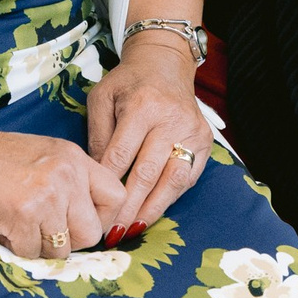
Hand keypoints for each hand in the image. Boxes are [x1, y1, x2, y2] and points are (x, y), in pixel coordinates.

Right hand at [0, 121, 124, 259]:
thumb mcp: (47, 154)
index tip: (84, 222)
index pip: (116, 197)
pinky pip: (32, 253)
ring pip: (61, 249)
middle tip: (48, 231)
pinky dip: (18, 247)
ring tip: (23, 226)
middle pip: (91, 233)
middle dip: (71, 241)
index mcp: (76, 158)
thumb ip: (73, 180)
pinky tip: (6, 226)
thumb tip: (93, 219)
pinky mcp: (22, 216)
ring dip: (41, 247)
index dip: (104, 217)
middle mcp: (66, 176)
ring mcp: (45, 197)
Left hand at [85, 35, 211, 237]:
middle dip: (127, 208)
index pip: (121, 156)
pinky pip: (188, 178)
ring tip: (131, 230)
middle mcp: (171, 119)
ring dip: (151, 210)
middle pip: (147, 173)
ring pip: (172, 180)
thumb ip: (97, 136)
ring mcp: (192, 131)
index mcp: (143, 105)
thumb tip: (95, 179)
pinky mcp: (205, 141)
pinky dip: (169, 198)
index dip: (107, 187)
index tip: (92, 210)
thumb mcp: (102, 98)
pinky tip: (151, 212)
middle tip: (110, 233)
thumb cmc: (128, 82)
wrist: (165, 63)